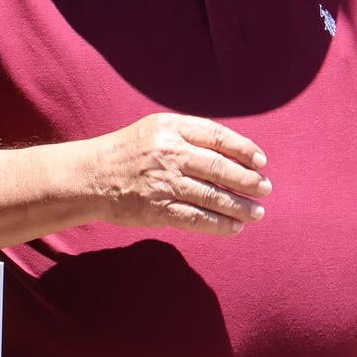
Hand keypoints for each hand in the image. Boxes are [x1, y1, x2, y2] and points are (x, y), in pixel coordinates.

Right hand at [85, 113, 270, 235]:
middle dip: (249, 180)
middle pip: (220, 167)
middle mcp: (169, 153)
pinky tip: (234, 228)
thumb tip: (235, 151)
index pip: (217, 136)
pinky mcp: (156, 209)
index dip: (244, 149)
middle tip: (266, 189)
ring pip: (212, 196)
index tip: (261, 161)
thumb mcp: (157, 128)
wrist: (90, 176)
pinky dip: (218, 225)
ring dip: (240, 206)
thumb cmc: (129, 151)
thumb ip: (191, 134)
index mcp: (171, 128)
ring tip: (257, 212)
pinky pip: (195, 218)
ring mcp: (163, 182)